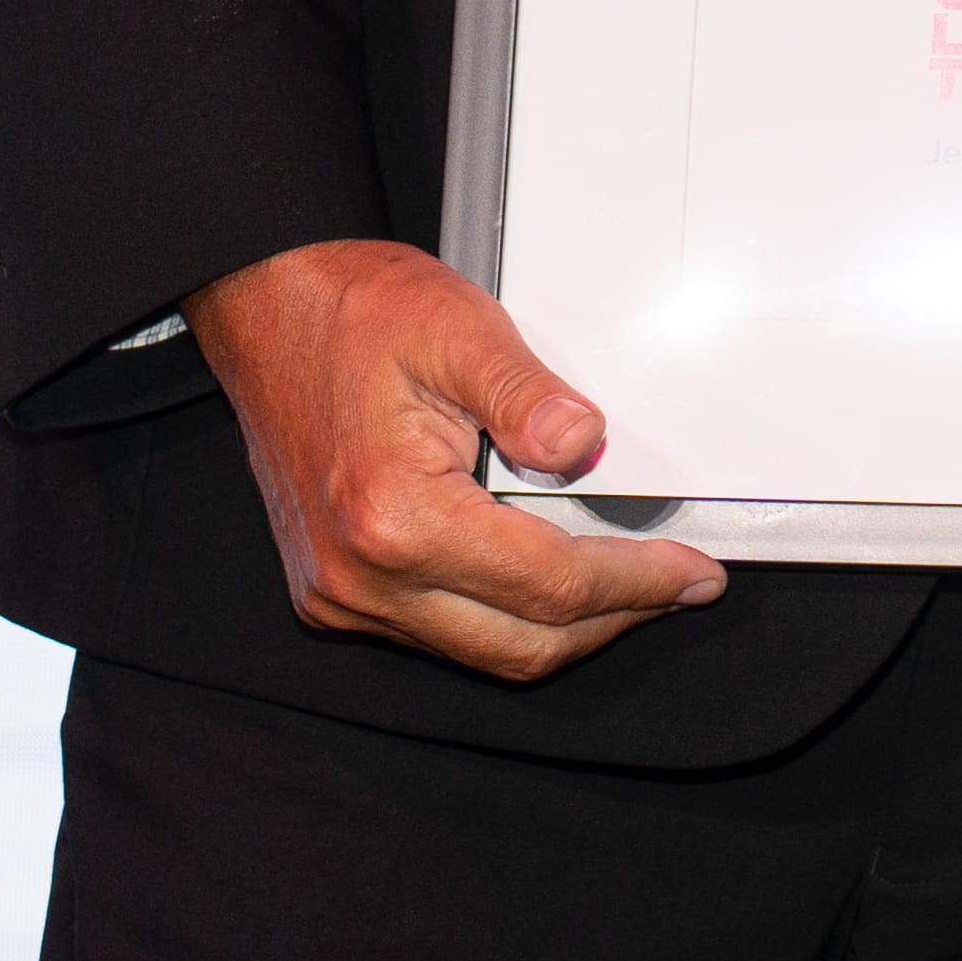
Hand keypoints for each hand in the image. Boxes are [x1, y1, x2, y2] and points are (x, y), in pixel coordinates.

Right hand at [182, 237, 722, 682]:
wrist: (267, 309)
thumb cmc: (355, 312)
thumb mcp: (459, 327)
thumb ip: (528, 395)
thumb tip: (587, 445)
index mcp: (394, 516)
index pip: (549, 586)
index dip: (637, 583)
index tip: (694, 573)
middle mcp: (360, 577)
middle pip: (521, 645)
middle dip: (614, 619)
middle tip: (677, 585)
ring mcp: (341, 594)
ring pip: (483, 651)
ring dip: (562, 625)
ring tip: (626, 578)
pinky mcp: (335, 593)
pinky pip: (442, 632)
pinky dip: (507, 614)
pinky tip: (549, 571)